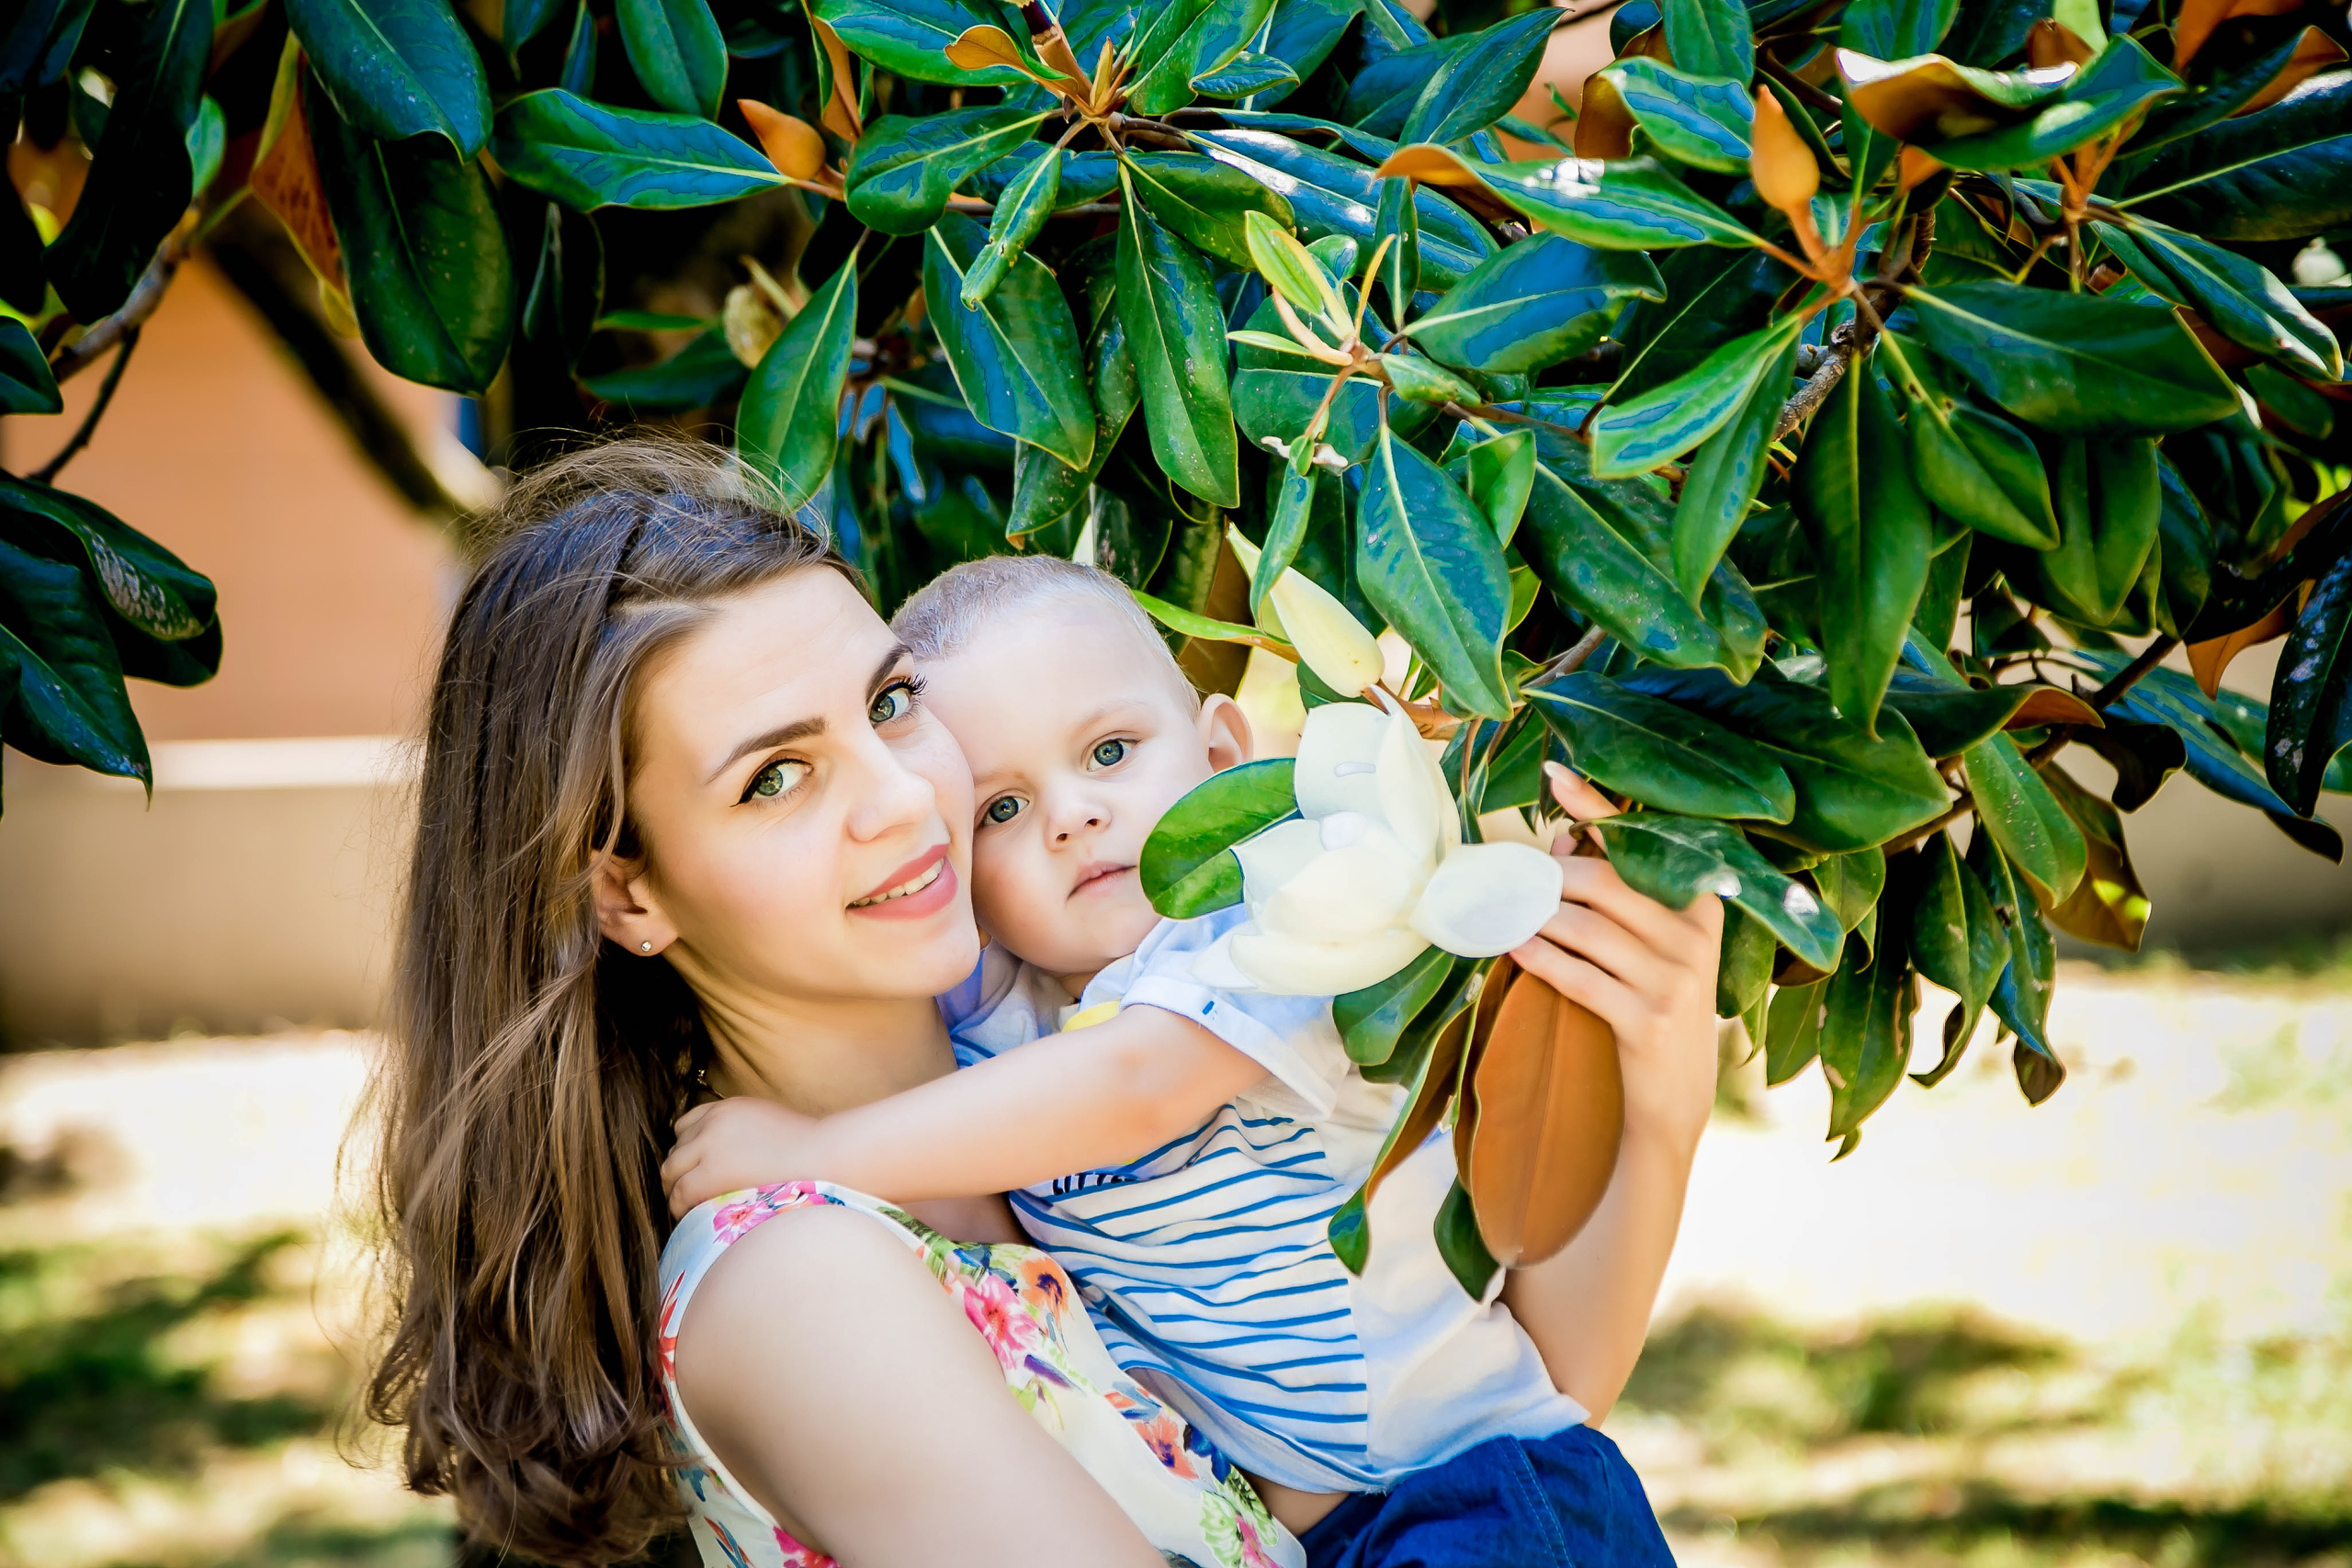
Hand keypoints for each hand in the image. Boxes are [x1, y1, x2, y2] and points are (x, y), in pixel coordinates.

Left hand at [663, 1097, 828, 1218]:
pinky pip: (680, 1192)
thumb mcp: (770, 1124)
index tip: (694, 1169)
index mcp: (729, 1107)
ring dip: (675, 1190)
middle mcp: (714, 1121)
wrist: (824, 1156)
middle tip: (687, 1193)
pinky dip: (679, 1206)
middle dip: (679, 1171)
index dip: (688, 1150)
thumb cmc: (810, 1148)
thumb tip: (734, 1158)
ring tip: (687, 1208)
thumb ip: (744, 1133)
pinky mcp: (711, 1173)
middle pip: (676, 1148)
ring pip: (671, 1170)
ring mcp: (709, 1145)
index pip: (687, 1125)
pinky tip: (691, 1217)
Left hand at [1507, 763, 1722, 1153]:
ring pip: (1585, 929)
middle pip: (1604, 884)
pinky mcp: (1646, 1020)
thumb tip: (1558, 846)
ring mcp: (1675, 981)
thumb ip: (1619, 897)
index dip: (1598, 806)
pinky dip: (1540, 959)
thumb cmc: (1656, 1008)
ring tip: (1504, 913)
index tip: (1556, 773)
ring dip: (1536, 918)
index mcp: (1704, 909)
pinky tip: (1514, 947)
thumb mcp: (1655, 950)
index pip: (1646, 845)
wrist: (1675, 1102)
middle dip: (1549, 879)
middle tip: (1511, 880)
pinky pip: (1578, 977)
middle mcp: (1695, 938)